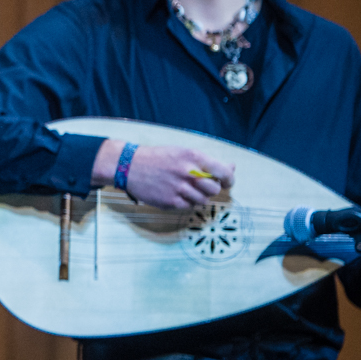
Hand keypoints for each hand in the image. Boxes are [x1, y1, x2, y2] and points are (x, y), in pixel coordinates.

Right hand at [91, 139, 235, 209]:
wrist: (128, 166)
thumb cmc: (157, 158)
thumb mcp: (182, 152)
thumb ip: (206, 162)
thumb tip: (231, 167)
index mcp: (192, 157)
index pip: (222, 172)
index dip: (229, 179)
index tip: (227, 182)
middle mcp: (187, 172)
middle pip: (214, 189)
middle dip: (211, 189)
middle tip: (202, 186)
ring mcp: (178, 188)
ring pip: (202, 200)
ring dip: (198, 196)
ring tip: (185, 189)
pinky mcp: (170, 201)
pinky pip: (188, 206)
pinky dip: (186, 202)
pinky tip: (176, 194)